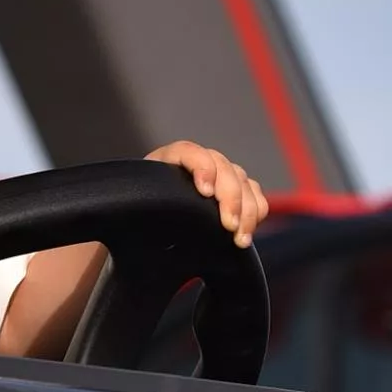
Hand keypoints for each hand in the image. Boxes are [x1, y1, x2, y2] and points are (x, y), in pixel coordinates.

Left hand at [146, 142, 269, 247]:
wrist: (145, 234)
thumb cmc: (136, 223)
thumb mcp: (136, 211)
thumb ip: (142, 209)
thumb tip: (144, 219)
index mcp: (167, 162)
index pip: (188, 151)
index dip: (202, 167)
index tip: (205, 193)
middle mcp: (197, 165)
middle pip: (223, 167)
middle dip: (231, 198)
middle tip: (228, 227)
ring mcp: (219, 177)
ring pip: (243, 181)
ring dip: (246, 211)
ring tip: (239, 239)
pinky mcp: (235, 193)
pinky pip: (254, 195)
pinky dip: (256, 213)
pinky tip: (246, 233)